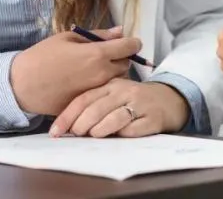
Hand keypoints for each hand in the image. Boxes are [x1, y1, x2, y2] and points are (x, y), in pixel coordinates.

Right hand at [10, 26, 141, 115]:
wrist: (22, 84)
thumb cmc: (43, 55)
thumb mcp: (68, 38)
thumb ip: (98, 35)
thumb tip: (121, 31)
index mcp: (97, 54)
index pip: (129, 47)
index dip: (132, 43)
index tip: (130, 42)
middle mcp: (101, 75)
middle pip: (126, 65)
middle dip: (122, 58)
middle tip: (107, 54)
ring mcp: (96, 92)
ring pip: (117, 81)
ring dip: (113, 73)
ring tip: (94, 69)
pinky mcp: (89, 104)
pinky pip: (102, 94)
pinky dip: (100, 87)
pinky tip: (85, 82)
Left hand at [49, 79, 189, 137]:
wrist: (168, 100)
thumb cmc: (133, 100)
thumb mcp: (113, 95)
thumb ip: (94, 104)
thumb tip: (68, 126)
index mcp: (110, 85)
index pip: (84, 98)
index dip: (67, 116)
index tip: (55, 131)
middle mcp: (124, 91)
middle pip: (97, 107)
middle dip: (81, 123)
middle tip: (74, 134)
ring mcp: (139, 104)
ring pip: (115, 116)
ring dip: (100, 128)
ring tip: (92, 135)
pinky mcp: (152, 118)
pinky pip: (134, 128)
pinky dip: (122, 135)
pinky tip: (115, 138)